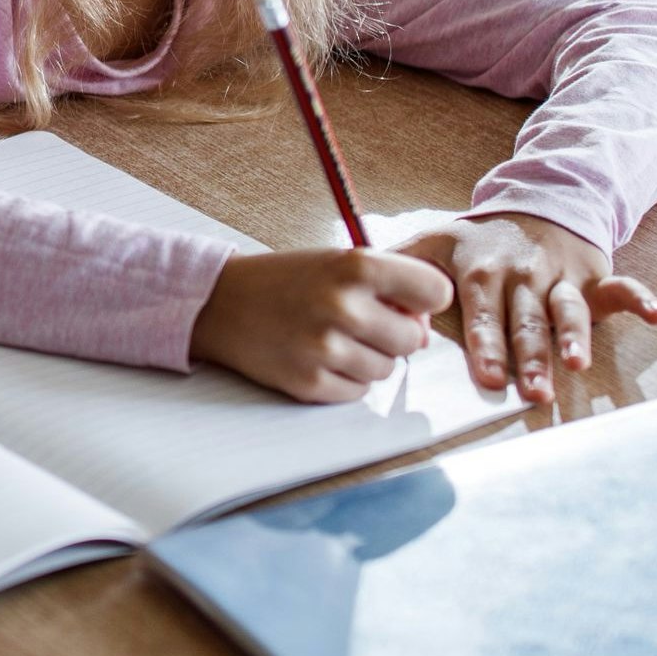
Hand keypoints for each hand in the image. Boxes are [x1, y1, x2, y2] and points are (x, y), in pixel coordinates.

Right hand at [190, 243, 454, 402]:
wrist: (221, 304)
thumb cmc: (287, 281)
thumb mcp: (338, 263)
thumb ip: (390, 287)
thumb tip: (423, 334)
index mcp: (357, 266)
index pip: (435, 292)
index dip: (425, 300)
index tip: (408, 301)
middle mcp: (344, 306)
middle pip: (412, 339)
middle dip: (394, 334)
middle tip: (361, 322)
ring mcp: (326, 348)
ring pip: (387, 369)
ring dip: (368, 358)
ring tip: (333, 338)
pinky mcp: (310, 383)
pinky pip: (358, 392)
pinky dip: (345, 379)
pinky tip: (318, 357)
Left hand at [407, 212, 656, 405]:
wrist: (535, 204)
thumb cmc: (476, 238)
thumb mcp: (433, 241)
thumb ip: (397, 267)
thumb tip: (357, 288)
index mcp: (482, 271)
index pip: (483, 312)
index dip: (486, 343)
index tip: (488, 376)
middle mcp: (523, 274)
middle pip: (527, 321)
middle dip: (530, 355)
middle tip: (532, 390)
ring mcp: (560, 277)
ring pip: (568, 310)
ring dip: (575, 336)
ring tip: (579, 363)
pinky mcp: (592, 278)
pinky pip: (619, 288)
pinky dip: (639, 299)